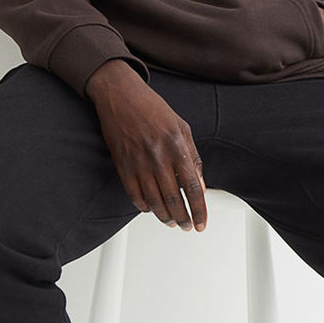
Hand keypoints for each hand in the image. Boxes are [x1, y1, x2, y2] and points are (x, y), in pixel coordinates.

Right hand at [85, 59, 206, 232]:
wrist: (121, 95)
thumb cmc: (152, 108)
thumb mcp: (181, 127)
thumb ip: (192, 157)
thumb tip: (199, 185)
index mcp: (176, 145)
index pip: (192, 187)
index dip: (199, 210)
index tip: (202, 222)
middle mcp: (158, 156)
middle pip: (173, 199)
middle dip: (183, 219)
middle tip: (187, 226)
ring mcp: (139, 162)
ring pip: (154, 202)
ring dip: (165, 217)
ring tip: (172, 222)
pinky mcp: (122, 165)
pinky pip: (134, 195)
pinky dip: (144, 207)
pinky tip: (151, 209)